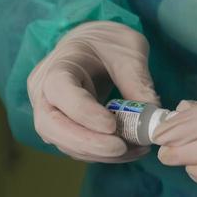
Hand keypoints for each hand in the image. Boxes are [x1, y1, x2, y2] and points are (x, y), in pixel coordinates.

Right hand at [27, 21, 157, 162]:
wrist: (92, 46)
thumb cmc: (108, 42)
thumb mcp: (128, 51)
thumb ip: (137, 80)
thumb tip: (152, 116)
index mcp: (58, 65)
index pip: (60, 91)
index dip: (83, 112)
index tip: (112, 125)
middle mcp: (44, 92)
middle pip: (51, 126)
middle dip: (86, 143)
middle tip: (120, 148)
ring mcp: (48, 113)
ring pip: (63, 142)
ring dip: (98, 153)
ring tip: (135, 149)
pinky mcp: (61, 129)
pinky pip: (75, 147)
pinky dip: (101, 153)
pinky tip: (128, 149)